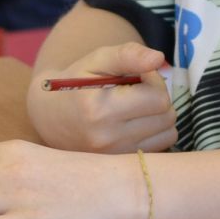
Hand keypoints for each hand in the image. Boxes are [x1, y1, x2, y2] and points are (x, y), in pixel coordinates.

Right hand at [25, 43, 175, 153]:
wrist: (50, 117)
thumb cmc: (76, 82)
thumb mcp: (97, 60)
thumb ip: (127, 54)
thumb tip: (159, 58)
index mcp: (99, 110)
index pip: (157, 97)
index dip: (154, 80)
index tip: (137, 76)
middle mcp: (107, 138)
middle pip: (166, 115)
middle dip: (158, 97)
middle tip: (137, 90)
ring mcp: (115, 155)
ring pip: (169, 132)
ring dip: (159, 115)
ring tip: (136, 106)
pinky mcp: (121, 163)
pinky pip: (160, 146)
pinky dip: (155, 132)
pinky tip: (135, 122)